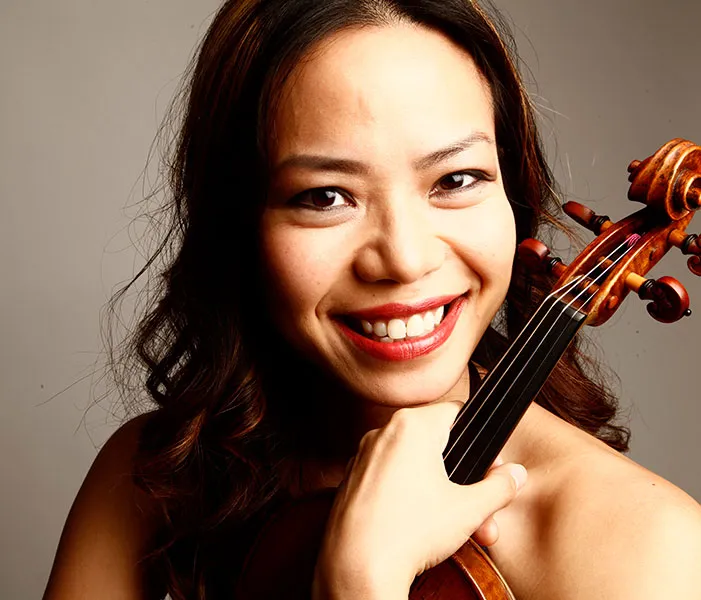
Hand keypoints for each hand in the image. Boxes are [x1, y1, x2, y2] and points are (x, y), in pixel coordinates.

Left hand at [313, 401, 525, 598]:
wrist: (359, 568)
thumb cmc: (411, 532)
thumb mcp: (469, 508)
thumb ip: (498, 487)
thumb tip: (516, 475)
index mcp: (412, 425)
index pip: (455, 414)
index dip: (480, 441)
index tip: (492, 467)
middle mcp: (383, 433)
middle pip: (437, 447)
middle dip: (466, 482)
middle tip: (484, 512)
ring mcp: (364, 456)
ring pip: (414, 467)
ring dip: (441, 494)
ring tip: (460, 531)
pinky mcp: (352, 480)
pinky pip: (390, 479)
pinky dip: (410, 497)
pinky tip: (424, 529)